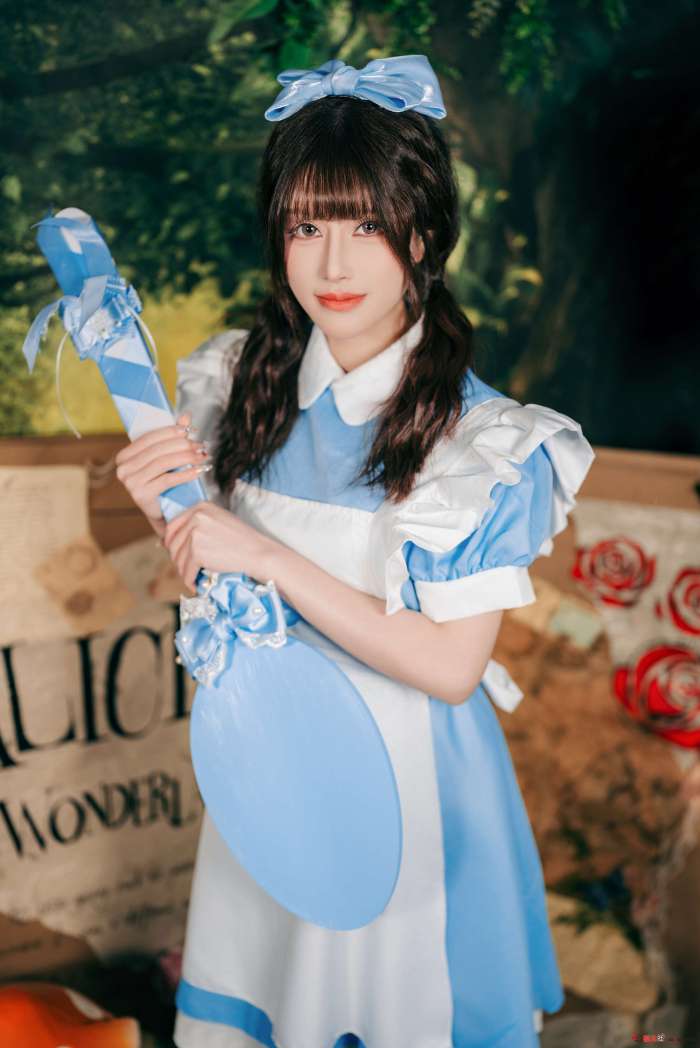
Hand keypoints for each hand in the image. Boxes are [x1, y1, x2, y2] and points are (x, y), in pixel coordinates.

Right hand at [114, 411, 210, 523]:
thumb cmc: (164, 484)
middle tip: (201, 445)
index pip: (149, 438)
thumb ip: (173, 437)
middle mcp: (123, 468)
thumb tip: (186, 415)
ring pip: (163, 463)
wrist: (163, 514)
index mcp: (125, 456)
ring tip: (202, 456)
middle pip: (158, 450)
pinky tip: (198, 471)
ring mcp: (130, 482)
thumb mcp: (167, 459)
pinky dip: (185, 474)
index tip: (190, 430)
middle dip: (182, 445)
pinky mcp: (141, 495)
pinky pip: (167, 479)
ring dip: (186, 458)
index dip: (171, 431)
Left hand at [162, 501, 279, 592]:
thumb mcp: (219, 522)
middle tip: (185, 569)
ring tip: (193, 578)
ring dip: (183, 572)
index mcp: (200, 507)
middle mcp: (196, 517)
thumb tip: (167, 541)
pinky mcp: (198, 552)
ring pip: (178, 559)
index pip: (172, 525)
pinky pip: (186, 571)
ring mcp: (195, 534)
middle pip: (172, 543)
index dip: (171, 543)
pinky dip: (189, 580)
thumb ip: (197, 526)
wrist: (259, 554)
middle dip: (177, 559)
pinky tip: (196, 584)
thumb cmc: (244, 541)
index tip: (175, 553)